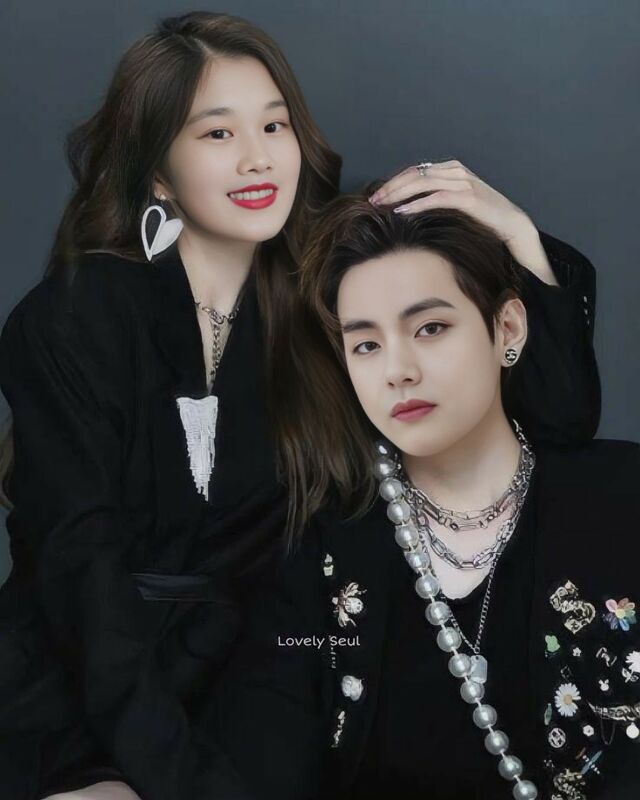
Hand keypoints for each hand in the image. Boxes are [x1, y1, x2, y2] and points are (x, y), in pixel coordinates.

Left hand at [369, 160, 557, 284]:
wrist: (512, 225)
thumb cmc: (482, 218)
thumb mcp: (456, 203)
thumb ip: (436, 198)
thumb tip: (407, 207)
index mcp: (451, 169)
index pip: (415, 171)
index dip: (394, 182)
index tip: (377, 195)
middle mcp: (456, 171)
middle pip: (414, 175)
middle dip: (391, 187)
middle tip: (373, 200)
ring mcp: (463, 183)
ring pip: (422, 183)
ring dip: (398, 194)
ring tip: (381, 205)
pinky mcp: (468, 198)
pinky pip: (436, 198)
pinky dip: (416, 205)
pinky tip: (401, 212)